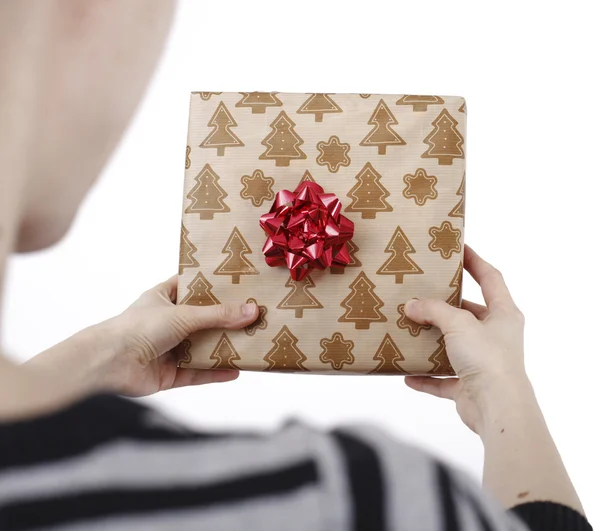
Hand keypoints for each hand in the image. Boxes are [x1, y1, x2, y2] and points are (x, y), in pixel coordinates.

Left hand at [81, 276, 257, 396]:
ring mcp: (169, 349)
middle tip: (254, 315)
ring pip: (203, 347)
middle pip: (203, 320)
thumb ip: (219, 315)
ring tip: (252, 343)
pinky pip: (198, 373)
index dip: (213, 285)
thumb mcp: (184, 315)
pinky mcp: (170, 373)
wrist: (108, 363)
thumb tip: (252, 311)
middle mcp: (167, 322)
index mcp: (163, 298)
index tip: (239, 283)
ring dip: (224, 347)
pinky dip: (216, 372)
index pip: (192, 287)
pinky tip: (237, 371)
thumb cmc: (138, 327)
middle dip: (226, 320)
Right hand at [404, 245, 527, 432]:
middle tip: (420, 293)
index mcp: (503, 314)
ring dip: (431, 340)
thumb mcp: (459, 323)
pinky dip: (425, 377)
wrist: (497, 408)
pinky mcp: (468, 386)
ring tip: (408, 329)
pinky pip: (441, 378)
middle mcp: (495, 336)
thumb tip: (412, 306)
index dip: (475, 261)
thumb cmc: (489, 358)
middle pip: (467, 313)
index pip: (491, 278)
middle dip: (443, 306)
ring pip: (452, 346)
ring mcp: (482, 362)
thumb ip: (434, 310)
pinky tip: (406, 374)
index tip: (458, 248)